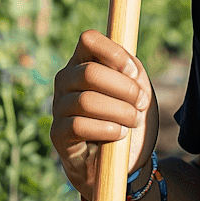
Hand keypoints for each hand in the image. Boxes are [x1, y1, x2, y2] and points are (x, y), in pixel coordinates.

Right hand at [50, 29, 159, 200]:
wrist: (124, 160)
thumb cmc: (129, 117)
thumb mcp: (137, 89)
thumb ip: (131, 71)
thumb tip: (127, 67)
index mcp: (84, 62)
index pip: (88, 40)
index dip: (114, 53)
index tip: (135, 72)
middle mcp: (66, 80)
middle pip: (90, 72)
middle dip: (125, 89)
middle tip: (141, 104)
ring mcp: (59, 106)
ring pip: (87, 101)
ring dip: (120, 112)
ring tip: (133, 121)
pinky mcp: (58, 133)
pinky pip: (79, 125)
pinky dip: (107, 129)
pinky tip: (118, 134)